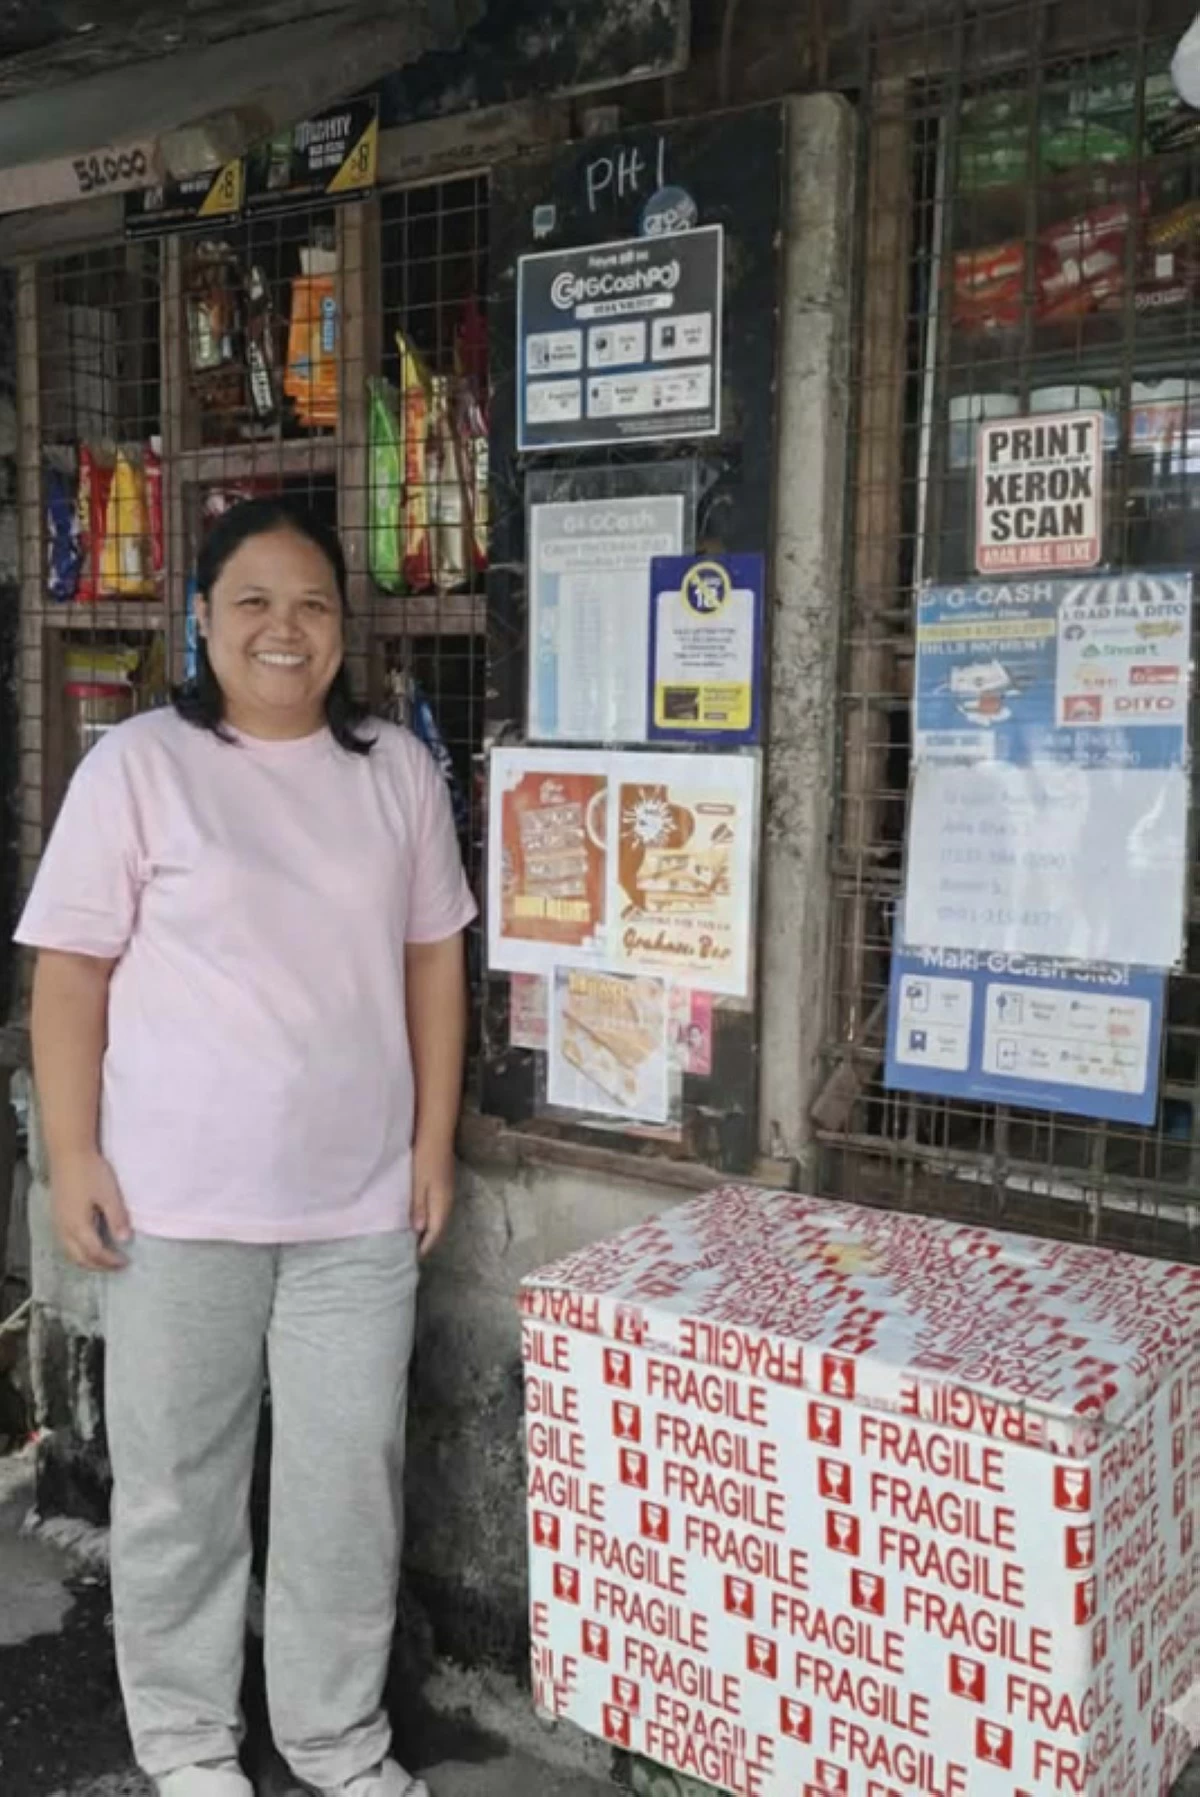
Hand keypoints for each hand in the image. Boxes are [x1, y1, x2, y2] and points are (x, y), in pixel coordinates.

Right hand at [51, 1150, 130, 1271]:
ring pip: (70, 1252)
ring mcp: (58, 1222)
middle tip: (115, 1266)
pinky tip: (87, 1244)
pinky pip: (65, 1242)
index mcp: (78, 1225)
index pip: (95, 1253)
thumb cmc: (89, 1170)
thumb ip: (117, 1218)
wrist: (68, 1152)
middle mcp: (64, 1228)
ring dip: (87, 1260)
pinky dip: (77, 1251)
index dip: (110, 1261)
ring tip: (103, 1260)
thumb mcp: (109, 1194)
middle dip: (98, 1266)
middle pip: (80, 1258)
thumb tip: (125, 1239)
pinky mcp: (56, 1215)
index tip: (125, 1262)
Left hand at [411, 1138, 455, 1258]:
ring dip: (428, 1230)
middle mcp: (447, 1201)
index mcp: (441, 1204)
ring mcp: (447, 1193)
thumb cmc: (424, 1157)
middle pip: (438, 1228)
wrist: (436, 1133)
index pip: (434, 1233)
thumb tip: (418, 1230)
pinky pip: (437, 1209)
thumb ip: (418, 1207)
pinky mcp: (443, 1186)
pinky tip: (419, 1217)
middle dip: (427, 1241)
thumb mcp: (418, 1183)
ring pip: (438, 1219)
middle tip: (410, 1251)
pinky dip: (429, 1218)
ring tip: (413, 1238)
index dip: (424, 1247)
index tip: (412, 1258)